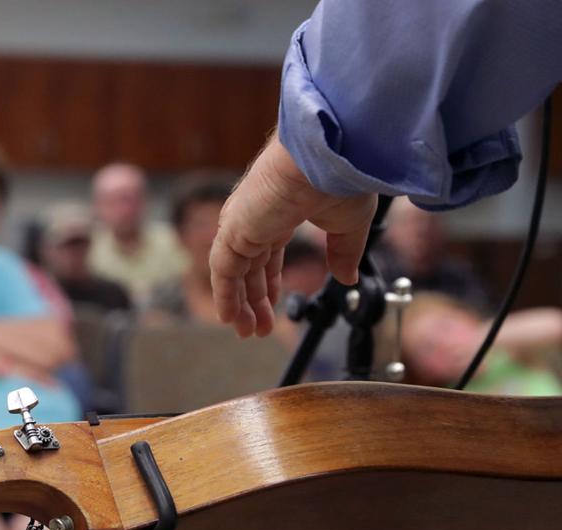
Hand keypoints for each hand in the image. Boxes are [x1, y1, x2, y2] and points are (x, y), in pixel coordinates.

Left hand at [209, 135, 377, 337]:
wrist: (331, 155)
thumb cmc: (342, 177)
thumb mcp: (349, 224)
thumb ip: (343, 252)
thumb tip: (347, 278)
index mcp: (279, 212)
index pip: (267, 255)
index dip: (269, 284)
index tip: (274, 307)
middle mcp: (256, 218)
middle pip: (248, 268)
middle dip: (253, 300)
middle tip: (258, 329)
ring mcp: (242, 223)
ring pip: (233, 272)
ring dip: (239, 305)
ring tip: (247, 332)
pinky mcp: (234, 229)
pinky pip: (223, 270)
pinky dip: (224, 294)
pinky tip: (229, 317)